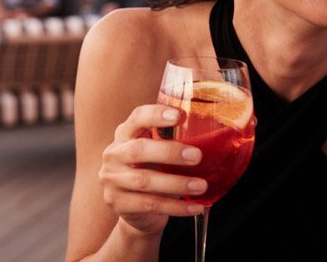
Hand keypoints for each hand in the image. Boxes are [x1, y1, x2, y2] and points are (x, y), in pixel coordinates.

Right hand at [98, 105, 205, 236]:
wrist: (136, 211)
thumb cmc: (153, 172)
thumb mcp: (158, 153)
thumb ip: (173, 141)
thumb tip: (214, 136)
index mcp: (125, 134)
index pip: (137, 118)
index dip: (156, 115)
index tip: (180, 116)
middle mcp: (114, 154)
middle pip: (138, 150)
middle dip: (169, 152)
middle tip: (197, 156)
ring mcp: (111, 179)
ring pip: (144, 180)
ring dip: (176, 183)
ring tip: (201, 186)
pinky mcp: (117, 203)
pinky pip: (149, 204)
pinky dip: (175, 207)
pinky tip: (195, 207)